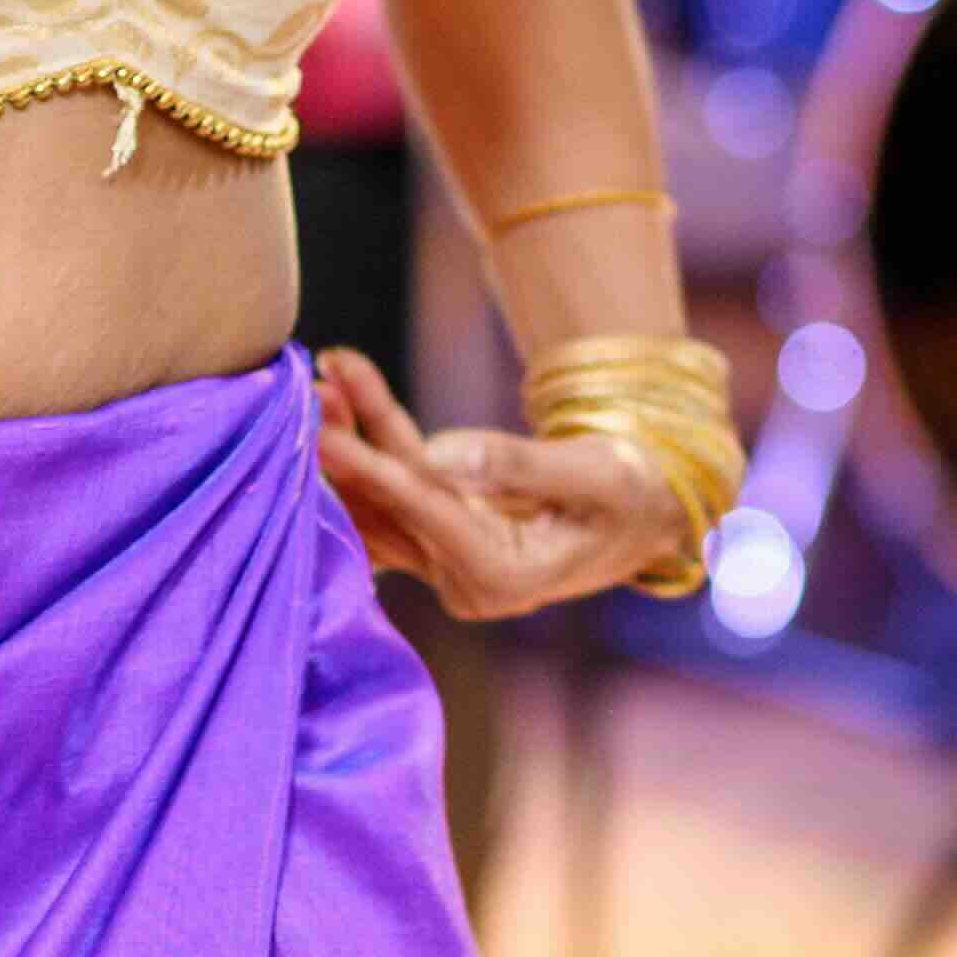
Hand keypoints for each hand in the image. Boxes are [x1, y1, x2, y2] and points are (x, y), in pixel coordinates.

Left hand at [313, 345, 692, 621]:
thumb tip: (441, 454)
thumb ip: (518, 466)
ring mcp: (446, 562)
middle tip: (312, 387)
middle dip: (348, 446)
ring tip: (323, 374)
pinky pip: (399, 480)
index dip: (372, 470)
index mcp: (504, 578)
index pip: (425, 514)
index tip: (321, 434)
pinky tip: (348, 382)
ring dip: (352, 433)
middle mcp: (464, 582)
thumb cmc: (631, 493)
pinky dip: (375, 433)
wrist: (644, 511)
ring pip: (383, 493)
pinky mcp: (439, 536)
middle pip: (390, 507)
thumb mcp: (595, 474)